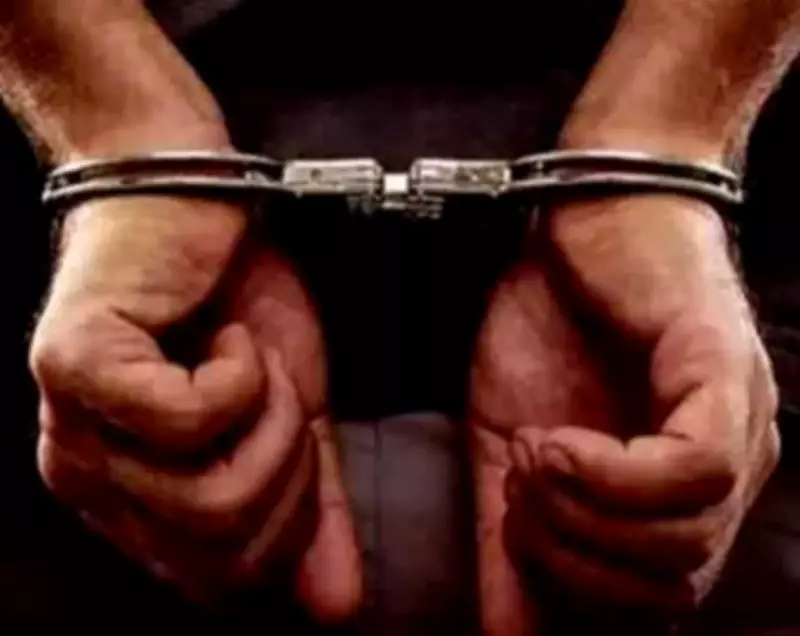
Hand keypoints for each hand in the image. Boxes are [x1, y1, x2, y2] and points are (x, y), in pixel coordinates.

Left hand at [29, 197, 360, 620]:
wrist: (197, 197)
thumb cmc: (238, 300)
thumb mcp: (294, 419)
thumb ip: (313, 514)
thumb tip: (339, 601)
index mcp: (138, 504)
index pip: (226, 582)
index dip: (292, 527)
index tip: (299, 444)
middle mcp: (92, 483)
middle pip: (224, 552)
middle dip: (287, 468)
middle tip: (275, 393)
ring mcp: (74, 430)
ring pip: (209, 495)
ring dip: (267, 416)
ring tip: (248, 359)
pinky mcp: (77, 369)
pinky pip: (185, 419)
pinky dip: (237, 374)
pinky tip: (223, 335)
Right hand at [469, 195, 779, 633]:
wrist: (578, 216)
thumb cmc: (548, 321)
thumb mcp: (509, 446)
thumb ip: (511, 541)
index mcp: (675, 492)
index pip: (653, 602)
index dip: (574, 590)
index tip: (512, 529)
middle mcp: (724, 469)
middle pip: (672, 586)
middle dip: (570, 560)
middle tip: (517, 492)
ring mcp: (737, 422)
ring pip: (686, 540)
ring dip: (581, 514)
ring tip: (532, 455)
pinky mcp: (727, 373)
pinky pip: (696, 471)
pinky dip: (610, 475)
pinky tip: (558, 438)